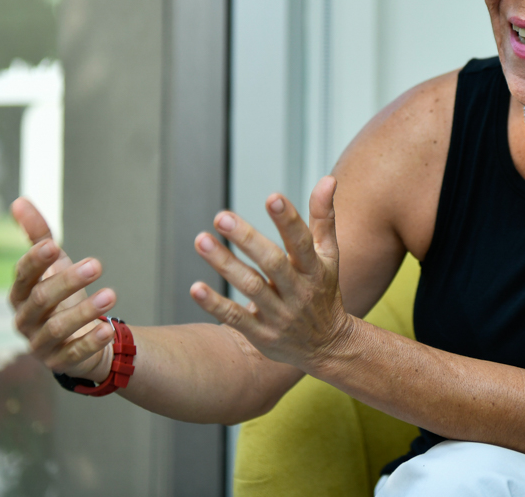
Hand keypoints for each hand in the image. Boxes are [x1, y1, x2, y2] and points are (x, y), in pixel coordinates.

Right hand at [8, 198, 117, 380]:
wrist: (78, 336)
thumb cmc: (61, 295)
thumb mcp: (52, 264)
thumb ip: (37, 234)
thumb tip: (19, 201)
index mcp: (20, 293)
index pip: (22, 276)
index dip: (34, 261)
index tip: (52, 245)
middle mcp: (25, 319)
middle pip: (43, 300)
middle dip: (69, 281)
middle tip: (97, 264)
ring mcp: (39, 343)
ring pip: (58, 328)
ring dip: (85, 311)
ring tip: (111, 295)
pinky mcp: (59, 362)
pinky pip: (74, 353)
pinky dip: (91, 341)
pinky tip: (109, 328)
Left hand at [189, 176, 354, 371]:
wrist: (327, 347)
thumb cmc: (323, 290)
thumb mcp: (329, 256)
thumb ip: (324, 217)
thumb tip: (329, 178)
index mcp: (315, 270)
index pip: (302, 242)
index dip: (289, 220)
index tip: (273, 198)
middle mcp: (298, 292)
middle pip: (272, 264)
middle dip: (247, 240)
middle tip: (221, 216)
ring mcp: (280, 315)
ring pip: (250, 288)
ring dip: (225, 264)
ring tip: (201, 240)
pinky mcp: (261, 335)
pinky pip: (236, 318)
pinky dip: (215, 304)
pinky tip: (195, 287)